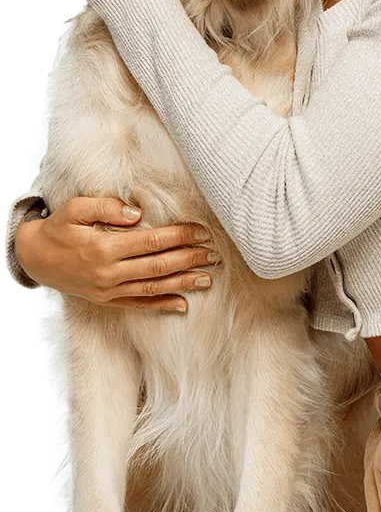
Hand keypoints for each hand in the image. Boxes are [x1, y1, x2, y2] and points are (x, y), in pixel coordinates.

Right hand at [15, 197, 216, 311]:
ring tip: (208, 279)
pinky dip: (161, 305)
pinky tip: (182, 305)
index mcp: (104, 248)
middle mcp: (109, 273)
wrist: (35, 258)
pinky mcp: (107, 300)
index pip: (153, 241)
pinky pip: (139, 304)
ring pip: (153, 287)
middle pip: (159, 266)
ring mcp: (109, 290)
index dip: (180, 236)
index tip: (202, 231)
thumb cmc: (59, 228)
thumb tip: (137, 213)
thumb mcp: (74, 208)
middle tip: (215, 253)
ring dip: (183, 283)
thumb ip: (106, 206)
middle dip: (190, 259)